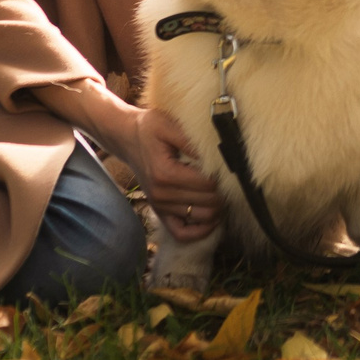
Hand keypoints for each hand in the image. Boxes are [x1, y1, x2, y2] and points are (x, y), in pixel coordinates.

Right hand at [116, 105, 223, 241]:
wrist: (127, 139)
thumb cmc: (149, 129)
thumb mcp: (168, 125)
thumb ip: (191, 141)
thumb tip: (218, 153)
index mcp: (165, 174)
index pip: (207, 185)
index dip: (224, 177)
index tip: (231, 166)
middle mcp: (162, 195)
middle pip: (208, 203)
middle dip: (224, 192)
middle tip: (231, 179)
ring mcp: (160, 206)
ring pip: (201, 219)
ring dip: (218, 209)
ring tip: (224, 193)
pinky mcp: (160, 212)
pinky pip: (182, 233)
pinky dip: (200, 231)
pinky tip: (212, 218)